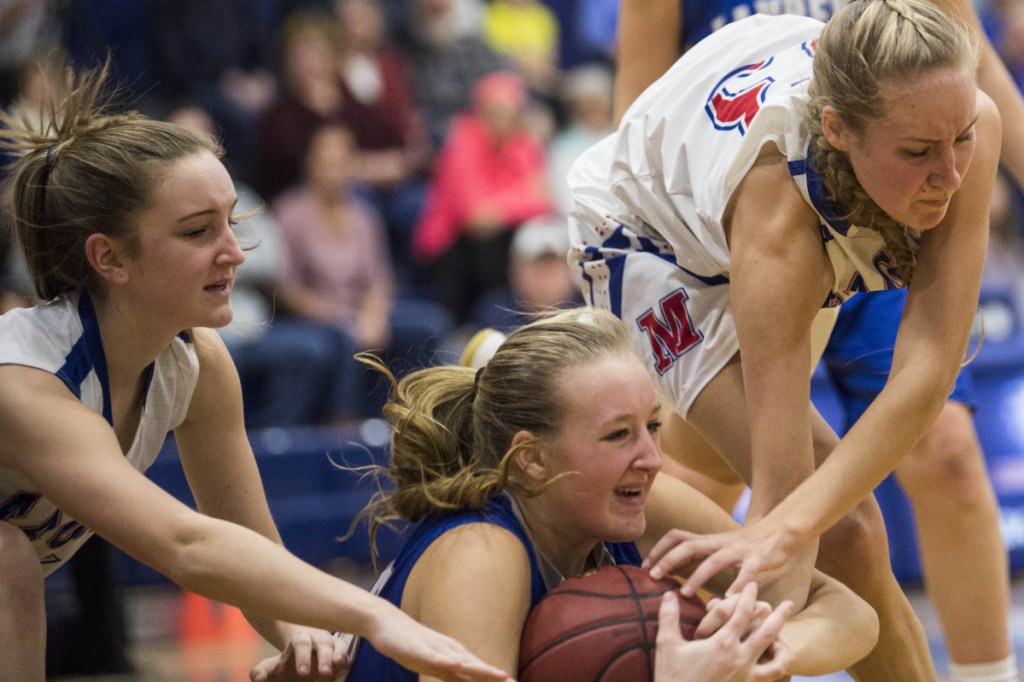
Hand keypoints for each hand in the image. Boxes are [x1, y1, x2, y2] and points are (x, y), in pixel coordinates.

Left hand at [250, 628, 350, 681]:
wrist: (301, 656)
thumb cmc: (285, 664)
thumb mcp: (271, 667)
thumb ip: (261, 672)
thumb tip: (257, 679)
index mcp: (298, 640)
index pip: (301, 643)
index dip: (303, 656)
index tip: (303, 673)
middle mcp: (316, 639)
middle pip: (322, 642)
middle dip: (324, 657)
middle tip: (324, 673)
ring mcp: (330, 643)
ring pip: (337, 643)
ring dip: (340, 653)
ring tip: (340, 664)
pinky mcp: (340, 651)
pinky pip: (346, 650)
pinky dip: (347, 656)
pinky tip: (345, 665)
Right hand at [366, 607, 509, 681]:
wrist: (386, 622)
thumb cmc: (411, 644)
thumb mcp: (434, 665)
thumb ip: (452, 675)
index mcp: (455, 656)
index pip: (481, 672)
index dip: (499, 681)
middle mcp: (450, 651)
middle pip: (479, 668)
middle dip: (497, 678)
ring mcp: (436, 649)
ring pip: (463, 662)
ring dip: (482, 670)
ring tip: (501, 676)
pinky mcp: (419, 648)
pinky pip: (435, 657)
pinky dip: (447, 662)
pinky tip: (458, 665)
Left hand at [645, 520, 797, 596]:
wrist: (781, 531)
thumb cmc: (746, 546)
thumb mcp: (717, 548)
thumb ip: (697, 557)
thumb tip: (669, 570)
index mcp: (709, 541)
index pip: (677, 537)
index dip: (659, 549)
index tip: (643, 567)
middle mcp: (720, 543)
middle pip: (688, 545)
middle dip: (668, 559)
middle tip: (653, 576)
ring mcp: (739, 550)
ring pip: (714, 560)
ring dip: (698, 576)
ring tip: (686, 593)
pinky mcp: (759, 559)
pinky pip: (747, 572)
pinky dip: (739, 586)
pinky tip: (730, 600)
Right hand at [655, 582, 792, 681]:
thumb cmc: (673, 676)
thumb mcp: (667, 644)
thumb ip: (669, 617)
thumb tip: (669, 593)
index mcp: (722, 644)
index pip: (741, 614)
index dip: (748, 597)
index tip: (753, 585)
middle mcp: (739, 658)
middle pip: (767, 631)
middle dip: (779, 615)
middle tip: (788, 603)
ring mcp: (746, 674)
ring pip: (774, 653)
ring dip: (784, 638)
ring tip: (788, 631)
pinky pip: (772, 674)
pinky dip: (779, 663)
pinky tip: (778, 655)